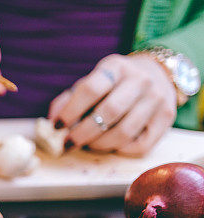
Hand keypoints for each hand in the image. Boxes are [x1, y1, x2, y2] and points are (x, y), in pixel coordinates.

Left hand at [49, 53, 176, 155]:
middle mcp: (140, 80)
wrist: (157, 74)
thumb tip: (50, 122)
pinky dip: (120, 150)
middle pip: (108, 113)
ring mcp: (157, 99)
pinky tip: (110, 144)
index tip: (56, 126)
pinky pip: (140, 146)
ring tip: (87, 145)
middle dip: (83, 133)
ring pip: (124, 133)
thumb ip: (68, 99)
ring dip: (99, 145)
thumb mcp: (91, 82)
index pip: (90, 89)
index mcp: (116, 67)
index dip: (70, 111)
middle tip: (68, 143)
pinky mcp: (167, 118)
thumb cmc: (113, 84)